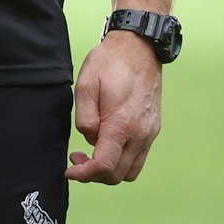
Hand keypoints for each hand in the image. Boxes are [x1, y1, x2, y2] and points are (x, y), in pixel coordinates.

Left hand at [65, 31, 162, 184]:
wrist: (139, 48)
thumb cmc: (110, 63)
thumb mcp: (86, 85)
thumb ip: (85, 118)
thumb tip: (90, 139)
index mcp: (122, 124)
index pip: (104, 166)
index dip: (83, 175)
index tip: (69, 170)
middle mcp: (140, 134)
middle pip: (117, 175)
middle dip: (94, 174)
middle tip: (77, 158)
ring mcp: (150, 133)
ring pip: (131, 171)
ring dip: (110, 170)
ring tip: (92, 153)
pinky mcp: (153, 129)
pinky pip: (139, 158)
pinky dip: (122, 161)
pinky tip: (109, 144)